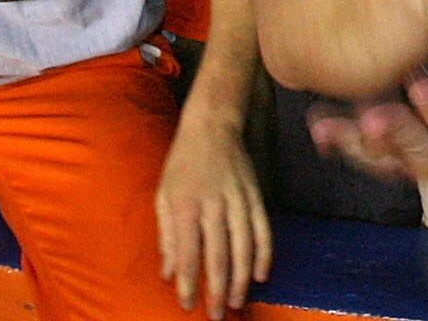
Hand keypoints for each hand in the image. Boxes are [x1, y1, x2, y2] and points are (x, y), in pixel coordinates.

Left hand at [156, 108, 271, 315]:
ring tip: (238, 302)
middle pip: (218, 256)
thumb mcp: (163, 195)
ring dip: (242, 279)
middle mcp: (213, 205)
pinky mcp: (256, 195)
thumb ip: (167, 236)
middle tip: (218, 314)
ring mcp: (238, 200)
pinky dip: (264, 254)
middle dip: (218, 290)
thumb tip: (169, 273)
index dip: (189, 283)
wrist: (212, 125)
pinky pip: (263, 229)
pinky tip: (261, 275)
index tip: (188, 305)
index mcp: (184, 205)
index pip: (188, 254)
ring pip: (243, 247)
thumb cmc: (182, 162)